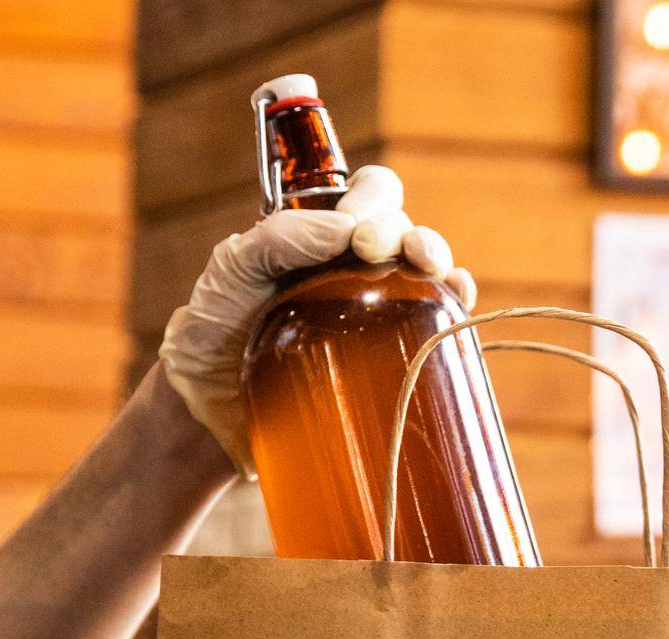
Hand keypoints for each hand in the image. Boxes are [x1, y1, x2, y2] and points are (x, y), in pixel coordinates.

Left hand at [159, 166, 475, 475]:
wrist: (211, 413)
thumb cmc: (213, 335)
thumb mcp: (231, 271)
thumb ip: (277, 240)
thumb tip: (345, 231)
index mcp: (320, 236)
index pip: (368, 196)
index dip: (372, 202)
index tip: (353, 235)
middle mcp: (354, 268)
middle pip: (401, 229)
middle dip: (403, 231)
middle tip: (376, 255)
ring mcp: (374, 313)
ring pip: (424, 270)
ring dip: (437, 259)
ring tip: (434, 271)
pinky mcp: (386, 359)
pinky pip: (433, 322)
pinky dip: (454, 303)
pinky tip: (457, 299)